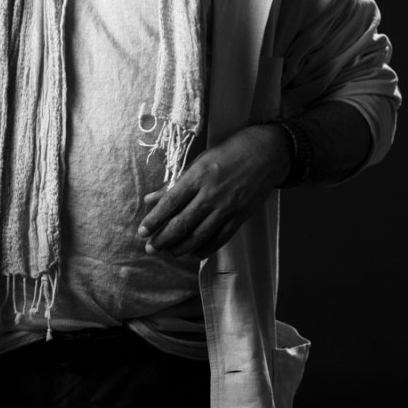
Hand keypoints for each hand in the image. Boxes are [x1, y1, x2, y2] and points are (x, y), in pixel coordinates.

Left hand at [137, 124, 289, 259]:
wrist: (264, 154)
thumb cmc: (227, 153)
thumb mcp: (198, 162)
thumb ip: (174, 184)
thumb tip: (150, 199)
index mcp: (198, 176)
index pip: (171, 203)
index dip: (155, 220)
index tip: (142, 232)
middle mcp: (211, 194)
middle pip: (183, 223)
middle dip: (163, 239)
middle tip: (150, 248)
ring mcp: (227, 207)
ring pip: (200, 235)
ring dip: (181, 247)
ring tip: (169, 252)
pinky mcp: (240, 216)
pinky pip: (220, 238)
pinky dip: (206, 248)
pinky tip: (194, 253)